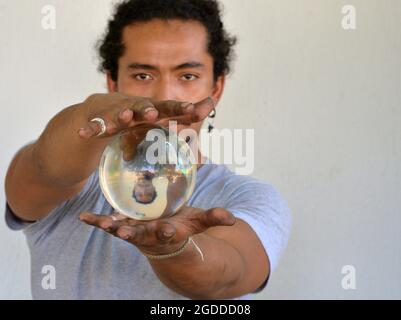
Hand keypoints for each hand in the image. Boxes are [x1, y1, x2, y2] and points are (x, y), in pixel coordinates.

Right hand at [77, 93, 214, 139]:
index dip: (183, 109)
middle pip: (145, 107)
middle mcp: (137, 108)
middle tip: (154, 114)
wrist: (104, 107)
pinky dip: (90, 128)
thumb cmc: (140, 115)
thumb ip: (187, 114)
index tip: (196, 110)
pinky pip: (95, 125)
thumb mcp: (163, 116)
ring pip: (120, 113)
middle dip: (150, 110)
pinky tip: (84, 133)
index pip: (171, 108)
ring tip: (125, 117)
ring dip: (123, 114)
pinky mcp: (100, 120)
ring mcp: (117, 112)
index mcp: (154, 109)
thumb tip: (211, 104)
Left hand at [79, 207, 235, 255]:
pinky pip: (108, 225)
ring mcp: (134, 232)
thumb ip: (213, 218)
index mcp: (169, 233)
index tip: (169, 229)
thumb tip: (233, 218)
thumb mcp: (199, 221)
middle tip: (124, 234)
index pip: (169, 234)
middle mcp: (149, 235)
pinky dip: (96, 222)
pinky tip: (83, 217)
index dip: (168, 232)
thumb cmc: (183, 226)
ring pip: (122, 231)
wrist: (165, 237)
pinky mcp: (124, 226)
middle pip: (141, 236)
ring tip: (103, 224)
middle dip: (134, 235)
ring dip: (112, 228)